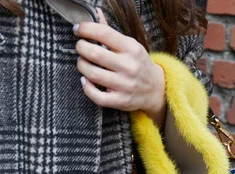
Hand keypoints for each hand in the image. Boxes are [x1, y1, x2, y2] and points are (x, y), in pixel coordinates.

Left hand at [74, 8, 166, 126]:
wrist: (156, 89)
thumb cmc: (138, 64)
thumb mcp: (130, 45)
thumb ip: (110, 32)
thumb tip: (96, 13)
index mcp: (131, 48)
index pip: (104, 33)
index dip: (86, 29)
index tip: (77, 30)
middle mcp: (129, 66)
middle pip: (95, 54)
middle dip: (81, 48)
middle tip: (80, 47)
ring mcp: (125, 85)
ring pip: (93, 74)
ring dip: (82, 66)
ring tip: (82, 62)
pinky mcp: (121, 100)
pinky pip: (97, 96)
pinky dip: (87, 87)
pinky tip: (85, 80)